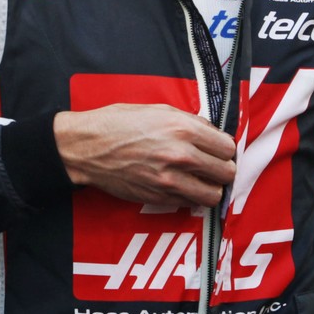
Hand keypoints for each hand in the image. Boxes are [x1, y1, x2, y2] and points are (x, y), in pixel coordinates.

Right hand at [53, 104, 236, 209]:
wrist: (86, 148)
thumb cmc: (118, 124)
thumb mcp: (158, 110)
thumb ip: (190, 121)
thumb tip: (212, 133)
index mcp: (183, 129)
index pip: (227, 147)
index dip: (224, 149)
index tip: (218, 150)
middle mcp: (181, 156)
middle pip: (226, 173)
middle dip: (223, 169)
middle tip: (213, 166)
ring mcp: (170, 180)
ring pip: (213, 195)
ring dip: (210, 187)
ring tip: (201, 180)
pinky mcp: (159, 197)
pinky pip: (190, 203)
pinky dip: (191, 197)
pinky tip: (182, 186)